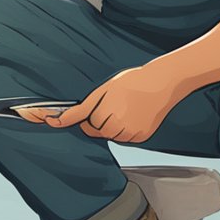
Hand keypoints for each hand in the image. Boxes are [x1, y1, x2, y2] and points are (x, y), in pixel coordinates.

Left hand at [45, 65, 188, 143]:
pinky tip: (134, 115)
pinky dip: (126, 130)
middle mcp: (117, 128)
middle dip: (100, 120)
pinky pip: (126, 138)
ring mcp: (131, 135)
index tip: (78, 117)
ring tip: (125, 108)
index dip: (87, 117)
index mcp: (105, 115)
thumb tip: (58, 121)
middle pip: (98, 131)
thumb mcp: (103, 90)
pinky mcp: (142, 137)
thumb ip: (81, 109)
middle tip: (113, 104)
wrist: (161, 83)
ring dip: (113, 126)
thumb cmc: (132, 82)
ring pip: (112, 135)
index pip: (86, 124)